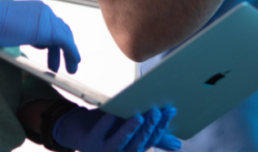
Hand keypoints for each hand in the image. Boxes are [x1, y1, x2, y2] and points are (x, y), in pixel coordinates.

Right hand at [0, 0, 79, 72]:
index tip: (54, 54)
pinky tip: (74, 63)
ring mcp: (48, 18)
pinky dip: (72, 52)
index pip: (51, 25)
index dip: (55, 41)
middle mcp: (44, 11)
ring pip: (66, 36)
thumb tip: (35, 43)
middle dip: (64, 48)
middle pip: (61, 30)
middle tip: (64, 63)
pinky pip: (66, 42)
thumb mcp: (13, 29)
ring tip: (71, 68)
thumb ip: (26, 33)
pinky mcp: (48, 29)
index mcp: (36, 10)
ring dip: (70, 53)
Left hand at [53, 106, 180, 151]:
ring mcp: (104, 150)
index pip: (150, 140)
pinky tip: (112, 113)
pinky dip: (105, 123)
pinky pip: (99, 133)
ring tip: (139, 116)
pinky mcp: (89, 143)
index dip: (161, 127)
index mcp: (132, 150)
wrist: (80, 130)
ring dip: (129, 130)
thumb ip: (152, 137)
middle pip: (137, 144)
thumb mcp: (132, 131)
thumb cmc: (110, 129)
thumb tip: (178, 145)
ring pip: (119, 143)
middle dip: (148, 128)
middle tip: (157, 111)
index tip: (171, 110)